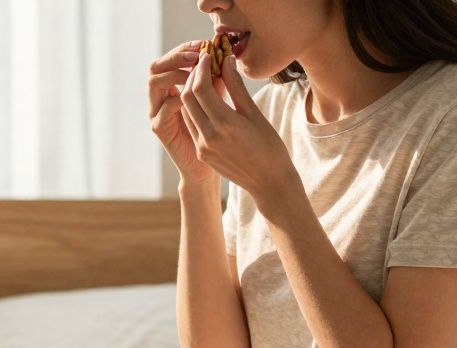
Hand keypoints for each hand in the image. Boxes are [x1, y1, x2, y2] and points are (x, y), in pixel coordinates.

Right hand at [149, 40, 216, 185]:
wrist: (213, 166)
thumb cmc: (221, 134)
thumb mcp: (222, 101)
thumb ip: (219, 80)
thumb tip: (226, 55)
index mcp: (174, 87)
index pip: (172, 59)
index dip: (185, 49)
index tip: (205, 44)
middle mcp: (162, 98)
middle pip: (156, 66)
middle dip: (176, 56)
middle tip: (196, 54)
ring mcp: (158, 113)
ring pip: (154, 82)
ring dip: (174, 73)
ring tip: (195, 74)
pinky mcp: (160, 129)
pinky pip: (161, 109)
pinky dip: (176, 99)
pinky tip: (193, 98)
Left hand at [179, 53, 298, 202]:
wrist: (268, 183)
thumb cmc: (269, 147)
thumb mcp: (254, 114)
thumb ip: (236, 87)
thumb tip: (226, 60)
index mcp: (224, 124)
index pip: (200, 88)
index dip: (201, 68)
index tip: (207, 55)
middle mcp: (208, 136)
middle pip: (188, 97)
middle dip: (192, 77)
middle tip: (203, 64)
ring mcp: (202, 147)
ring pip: (186, 111)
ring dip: (191, 93)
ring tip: (204, 80)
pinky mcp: (201, 153)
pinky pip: (191, 125)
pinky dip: (194, 109)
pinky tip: (206, 102)